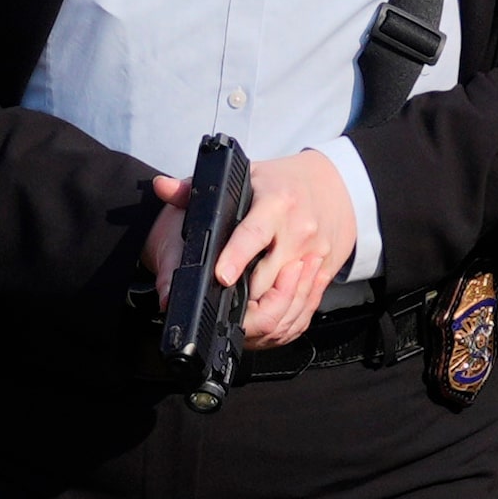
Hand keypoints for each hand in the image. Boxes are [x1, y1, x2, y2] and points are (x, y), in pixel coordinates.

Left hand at [157, 150, 357, 348]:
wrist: (336, 186)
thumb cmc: (283, 182)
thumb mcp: (245, 175)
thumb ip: (197, 187)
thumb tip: (161, 187)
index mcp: (275, 204)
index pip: (254, 234)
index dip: (237, 257)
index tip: (221, 276)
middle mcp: (298, 232)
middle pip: (266, 279)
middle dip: (241, 301)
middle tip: (220, 312)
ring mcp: (314, 254)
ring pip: (286, 300)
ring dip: (261, 317)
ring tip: (239, 323)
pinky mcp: (324, 272)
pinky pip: (304, 308)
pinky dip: (283, 320)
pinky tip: (264, 322)